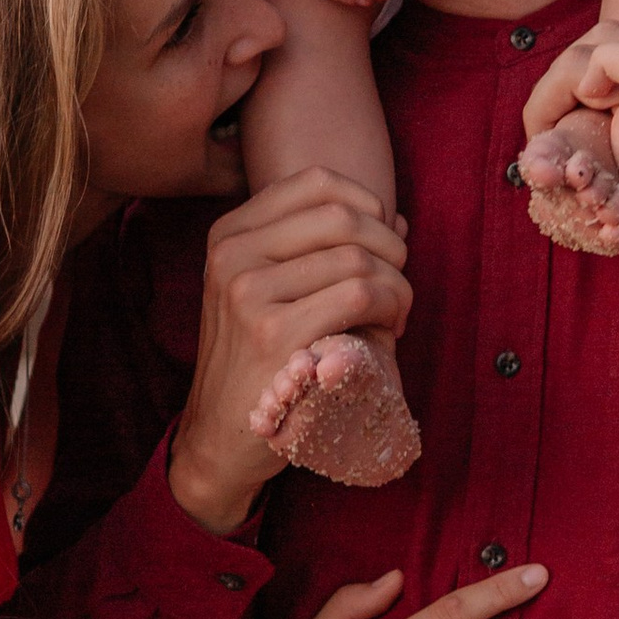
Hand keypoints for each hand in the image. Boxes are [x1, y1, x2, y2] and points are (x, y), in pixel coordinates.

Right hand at [172, 167, 412, 530]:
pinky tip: (390, 331)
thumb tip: (399, 221)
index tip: (382, 246)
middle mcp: (232, 255)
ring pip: (358, 259)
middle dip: (390, 249)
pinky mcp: (273, 334)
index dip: (368, 205)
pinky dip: (392, 309)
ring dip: (397, 286)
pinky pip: (359, 296)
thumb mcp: (273, 293)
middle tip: (398, 286)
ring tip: (395, 315)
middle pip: (343, 216)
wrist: (219, 436)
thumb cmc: (259, 362)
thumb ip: (328, 250)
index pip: (316, 181)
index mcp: (230, 234)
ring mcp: (247, 292)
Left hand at [520, 26, 618, 367]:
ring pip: (596, 48)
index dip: (578, 73)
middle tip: (546, 133)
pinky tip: (567, 136)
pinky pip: (613, 63)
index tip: (564, 122)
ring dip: (556, 91)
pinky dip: (572, 91)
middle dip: (561, 79)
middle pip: (601, 36)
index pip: (618, 38)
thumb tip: (582, 96)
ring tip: (552, 142)